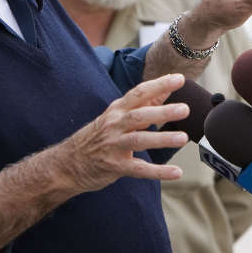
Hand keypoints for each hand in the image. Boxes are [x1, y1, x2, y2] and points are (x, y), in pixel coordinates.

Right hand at [56, 74, 189, 192]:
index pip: (139, 93)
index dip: (159, 85)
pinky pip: (139, 169)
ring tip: (182, 137)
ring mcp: (114, 146)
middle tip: (184, 108)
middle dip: (162, 111)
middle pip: (139, 115)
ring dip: (161, 139)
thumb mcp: (115, 116)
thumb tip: (165, 91)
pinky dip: (158, 172)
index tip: (179, 79)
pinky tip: (176, 173)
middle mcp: (114, 125)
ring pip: (139, 140)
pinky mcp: (115, 166)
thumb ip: (141, 105)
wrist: (67, 163)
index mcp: (116, 110)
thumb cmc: (97, 137)